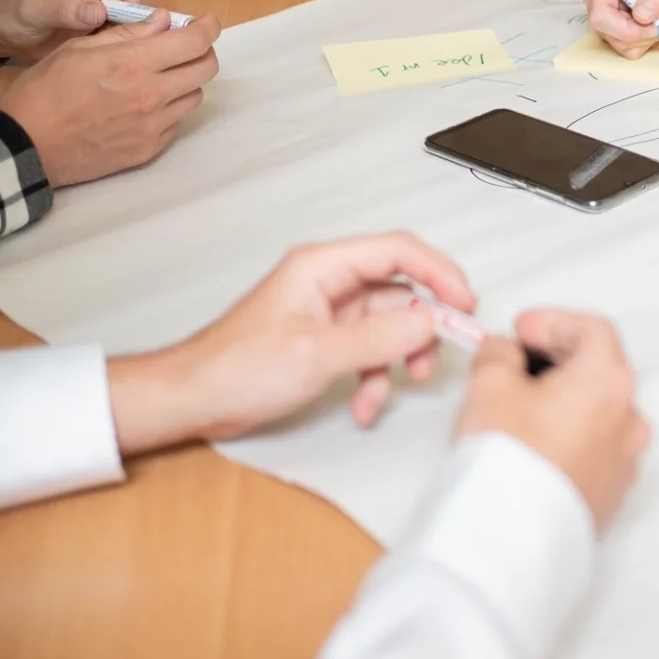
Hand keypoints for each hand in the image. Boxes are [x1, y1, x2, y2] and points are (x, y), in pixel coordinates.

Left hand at [0, 0, 142, 62]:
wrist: (1, 31)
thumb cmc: (9, 12)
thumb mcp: (33, 10)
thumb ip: (65, 10)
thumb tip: (101, 12)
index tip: (128, 7)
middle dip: (130, 2)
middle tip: (125, 28)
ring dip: (128, 18)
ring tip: (113, 37)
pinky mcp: (103, 4)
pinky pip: (125, 14)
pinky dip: (124, 28)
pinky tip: (111, 40)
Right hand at [0, 11, 221, 186]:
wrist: (26, 146)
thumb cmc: (43, 92)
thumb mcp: (77, 49)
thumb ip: (127, 34)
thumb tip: (162, 20)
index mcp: (133, 64)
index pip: (195, 41)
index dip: (209, 27)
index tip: (209, 21)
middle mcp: (151, 95)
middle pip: (206, 69)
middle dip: (202, 52)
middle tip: (186, 46)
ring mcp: (153, 126)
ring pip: (194, 96)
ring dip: (185, 81)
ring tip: (159, 76)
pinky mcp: (148, 149)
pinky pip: (175, 123)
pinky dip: (169, 109)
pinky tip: (143, 104)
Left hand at [106, 234, 476, 454]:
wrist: (193, 399)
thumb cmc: (235, 368)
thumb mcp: (316, 354)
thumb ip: (378, 338)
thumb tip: (430, 323)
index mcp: (323, 266)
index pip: (399, 251)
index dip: (440, 274)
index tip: (465, 305)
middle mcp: (329, 282)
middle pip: (401, 290)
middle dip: (422, 328)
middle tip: (433, 357)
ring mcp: (328, 311)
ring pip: (389, 325)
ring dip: (397, 359)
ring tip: (397, 388)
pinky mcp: (325, 339)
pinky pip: (368, 350)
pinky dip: (374, 377)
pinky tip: (364, 407)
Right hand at [456, 309, 649, 530]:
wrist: (511, 535)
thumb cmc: (507, 458)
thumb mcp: (490, 384)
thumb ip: (500, 353)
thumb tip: (507, 352)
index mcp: (609, 381)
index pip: (591, 330)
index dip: (553, 322)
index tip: (522, 330)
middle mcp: (628, 418)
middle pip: (601, 369)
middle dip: (559, 358)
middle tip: (520, 360)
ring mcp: (625, 459)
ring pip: (600, 411)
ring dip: (568, 399)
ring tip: (524, 405)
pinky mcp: (612, 492)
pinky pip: (597, 448)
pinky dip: (573, 435)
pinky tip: (537, 443)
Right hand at [582, 0, 658, 57]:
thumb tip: (642, 15)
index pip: (601, 17)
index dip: (628, 29)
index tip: (655, 26)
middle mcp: (598, 3)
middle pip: (612, 35)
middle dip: (643, 34)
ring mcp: (605, 20)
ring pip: (623, 46)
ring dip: (649, 37)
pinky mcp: (614, 33)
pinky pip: (630, 50)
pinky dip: (648, 41)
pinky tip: (656, 24)